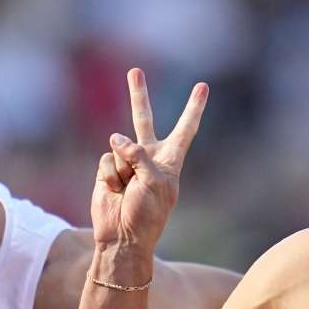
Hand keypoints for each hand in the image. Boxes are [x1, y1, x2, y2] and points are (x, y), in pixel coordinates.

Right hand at [91, 68, 208, 253]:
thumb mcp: (153, 183)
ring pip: (119, 145)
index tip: (203, 87)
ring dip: (122, 169)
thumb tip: (115, 137)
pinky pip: (106, 160)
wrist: (123, 237)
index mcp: (170, 161)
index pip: (185, 129)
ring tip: (128, 190)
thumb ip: (137, 155)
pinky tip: (114, 191)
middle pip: (144, 120)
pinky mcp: (107, 170)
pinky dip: (109, 176)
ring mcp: (126, 163)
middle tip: (134, 71)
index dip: (193, 108)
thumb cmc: (146, 214)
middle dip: (138, 96)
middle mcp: (149, 158)